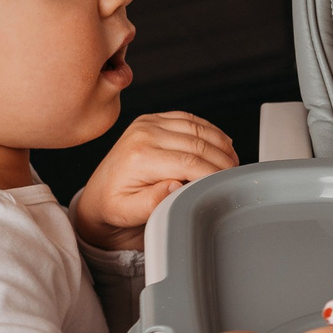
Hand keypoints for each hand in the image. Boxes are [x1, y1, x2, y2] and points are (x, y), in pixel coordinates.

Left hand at [72, 111, 236, 250]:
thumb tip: (175, 185)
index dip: (213, 173)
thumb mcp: (127, 213)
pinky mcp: (153, 119)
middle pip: (198, 142)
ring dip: (220, 142)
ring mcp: (148, 123)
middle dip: (222, 159)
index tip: (225, 185)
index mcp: (138, 156)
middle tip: (234, 175)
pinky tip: (219, 143)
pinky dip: (209, 130)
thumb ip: (151, 202)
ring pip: (198, 127)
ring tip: (231, 160)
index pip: (189, 161)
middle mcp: (143, 133)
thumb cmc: (114, 207)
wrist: (98, 195)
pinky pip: (189, 118)